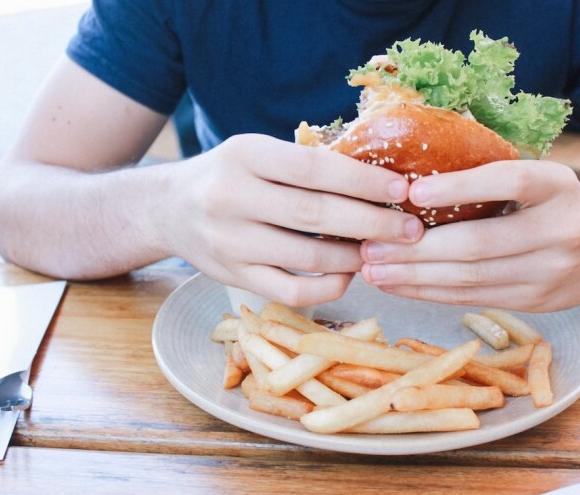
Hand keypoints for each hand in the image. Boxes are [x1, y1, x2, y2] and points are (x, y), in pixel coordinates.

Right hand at [161, 134, 422, 306]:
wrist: (168, 208)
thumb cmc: (228, 174)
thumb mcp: (256, 152)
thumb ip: (305, 164)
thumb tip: (378, 180)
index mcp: (244, 154)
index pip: (313, 168)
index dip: (362, 181)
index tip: (401, 190)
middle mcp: (231, 197)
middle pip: (315, 214)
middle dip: (371, 223)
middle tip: (410, 229)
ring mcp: (230, 241)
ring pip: (307, 257)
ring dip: (354, 256)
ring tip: (383, 250)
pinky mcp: (232, 276)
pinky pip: (290, 291)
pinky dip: (327, 286)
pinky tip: (347, 274)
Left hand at [359, 160, 579, 311]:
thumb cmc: (557, 205)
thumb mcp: (541, 178)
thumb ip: (493, 176)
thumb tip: (411, 180)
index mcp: (558, 186)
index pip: (509, 181)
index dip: (460, 186)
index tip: (412, 191)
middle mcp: (560, 231)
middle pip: (478, 244)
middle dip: (416, 249)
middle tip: (370, 245)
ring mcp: (548, 274)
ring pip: (470, 279)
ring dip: (413, 277)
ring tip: (373, 269)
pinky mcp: (533, 303)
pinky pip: (471, 299)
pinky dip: (430, 292)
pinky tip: (399, 285)